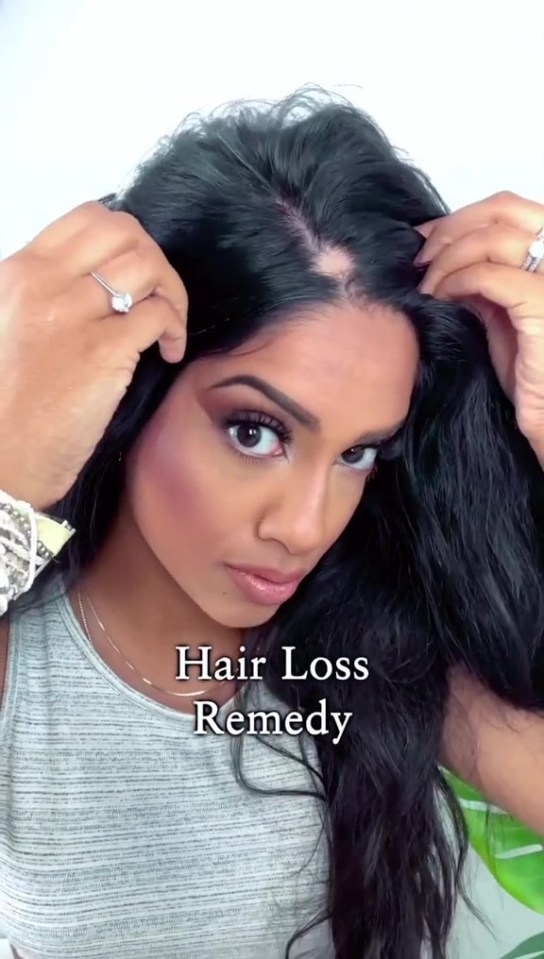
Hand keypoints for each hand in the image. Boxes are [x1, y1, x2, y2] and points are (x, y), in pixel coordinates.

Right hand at [0, 201, 187, 509]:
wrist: (2, 457)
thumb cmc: (8, 401)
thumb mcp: (8, 324)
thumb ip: (43, 293)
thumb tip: (95, 279)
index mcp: (21, 271)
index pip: (89, 218)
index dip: (129, 240)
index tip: (136, 273)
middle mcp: (46, 283)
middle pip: (127, 233)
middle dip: (157, 261)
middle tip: (159, 297)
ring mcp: (75, 314)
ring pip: (149, 267)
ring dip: (172, 295)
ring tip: (167, 328)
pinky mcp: (103, 351)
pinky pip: (159, 314)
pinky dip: (174, 329)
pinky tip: (167, 352)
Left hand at [416, 191, 543, 463]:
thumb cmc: (528, 371)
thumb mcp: (499, 313)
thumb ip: (481, 280)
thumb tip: (439, 256)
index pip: (505, 207)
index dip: (458, 217)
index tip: (422, 241)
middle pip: (499, 210)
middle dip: (448, 231)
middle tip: (419, 262)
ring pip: (491, 238)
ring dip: (447, 259)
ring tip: (428, 287)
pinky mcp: (543, 303)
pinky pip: (489, 275)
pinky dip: (456, 281)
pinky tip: (441, 299)